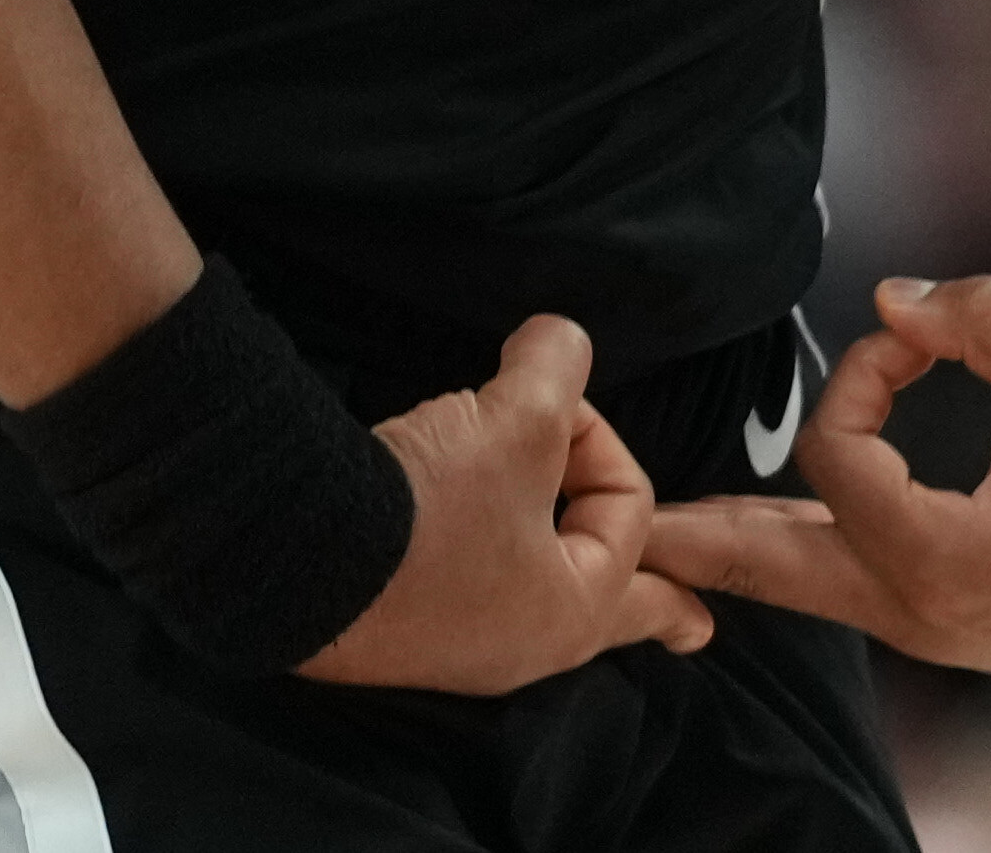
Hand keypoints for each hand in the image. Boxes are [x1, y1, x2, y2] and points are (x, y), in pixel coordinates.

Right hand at [299, 314, 715, 694]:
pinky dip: (491, 574)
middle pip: (605, 605)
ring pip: (534, 601)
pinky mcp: (400, 630)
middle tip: (696, 629)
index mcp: (574, 610)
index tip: (544, 403)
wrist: (294, 554)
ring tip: (585, 584)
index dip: (595, 435)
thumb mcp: (516, 419)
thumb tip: (560, 342)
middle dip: (651, 604)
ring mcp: (457, 649)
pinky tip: (484, 567)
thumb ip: (558, 368)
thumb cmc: (428, 508)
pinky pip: (472, 600)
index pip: (629, 507)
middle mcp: (521, 646)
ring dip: (557, 570)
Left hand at [643, 274, 990, 683]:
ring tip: (654, 535)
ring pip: (794, 585)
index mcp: (938, 557)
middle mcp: (911, 608)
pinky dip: (783, 558)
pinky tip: (744, 543)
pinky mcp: (928, 621)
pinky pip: (831, 587)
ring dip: (729, 548)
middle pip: (767, 567)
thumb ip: (986, 321)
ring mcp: (916, 625)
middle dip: (692, 538)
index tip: (918, 342)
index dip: (866, 374)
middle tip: (617, 525)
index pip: (839, 449)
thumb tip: (890, 300)